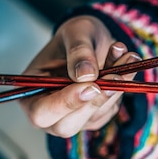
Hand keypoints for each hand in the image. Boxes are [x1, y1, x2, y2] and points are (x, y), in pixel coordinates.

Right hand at [19, 15, 141, 136]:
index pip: (41, 113)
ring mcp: (74, 116)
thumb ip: (78, 51)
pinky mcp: (96, 115)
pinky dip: (124, 86)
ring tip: (126, 56)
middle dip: (94, 102)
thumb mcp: (76, 32)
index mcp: (31, 93)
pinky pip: (112, 107)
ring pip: (96, 116)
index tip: (91, 86)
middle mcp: (50, 111)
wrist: (93, 39)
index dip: (66, 103)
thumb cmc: (76, 35)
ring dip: (116, 87)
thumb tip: (86, 76)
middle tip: (115, 76)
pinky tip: (126, 62)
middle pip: (67, 126)